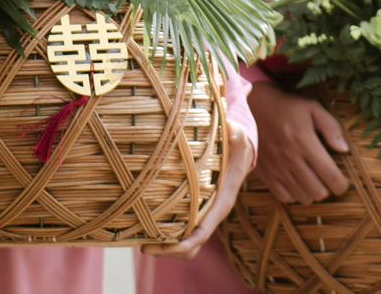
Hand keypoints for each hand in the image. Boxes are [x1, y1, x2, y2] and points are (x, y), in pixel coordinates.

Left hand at [144, 114, 256, 257]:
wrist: (239, 154)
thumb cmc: (236, 147)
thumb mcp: (238, 139)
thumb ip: (235, 133)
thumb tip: (232, 129)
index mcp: (221, 204)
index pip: (204, 232)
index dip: (186, 243)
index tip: (167, 247)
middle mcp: (211, 215)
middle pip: (191, 246)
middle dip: (170, 251)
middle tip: (144, 247)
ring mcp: (201, 216)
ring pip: (184, 243)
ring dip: (165, 247)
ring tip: (140, 242)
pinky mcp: (193, 212)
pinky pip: (179, 232)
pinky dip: (164, 234)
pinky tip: (144, 226)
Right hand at [247, 83, 349, 203]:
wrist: (253, 107)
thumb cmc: (286, 107)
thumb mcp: (312, 108)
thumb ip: (331, 127)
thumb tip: (344, 149)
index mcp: (305, 142)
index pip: (330, 175)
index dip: (341, 185)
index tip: (342, 182)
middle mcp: (291, 158)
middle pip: (318, 191)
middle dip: (328, 189)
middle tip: (327, 180)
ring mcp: (276, 168)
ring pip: (302, 197)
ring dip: (312, 193)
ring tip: (313, 182)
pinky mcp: (265, 173)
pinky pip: (284, 197)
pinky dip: (294, 195)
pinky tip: (297, 184)